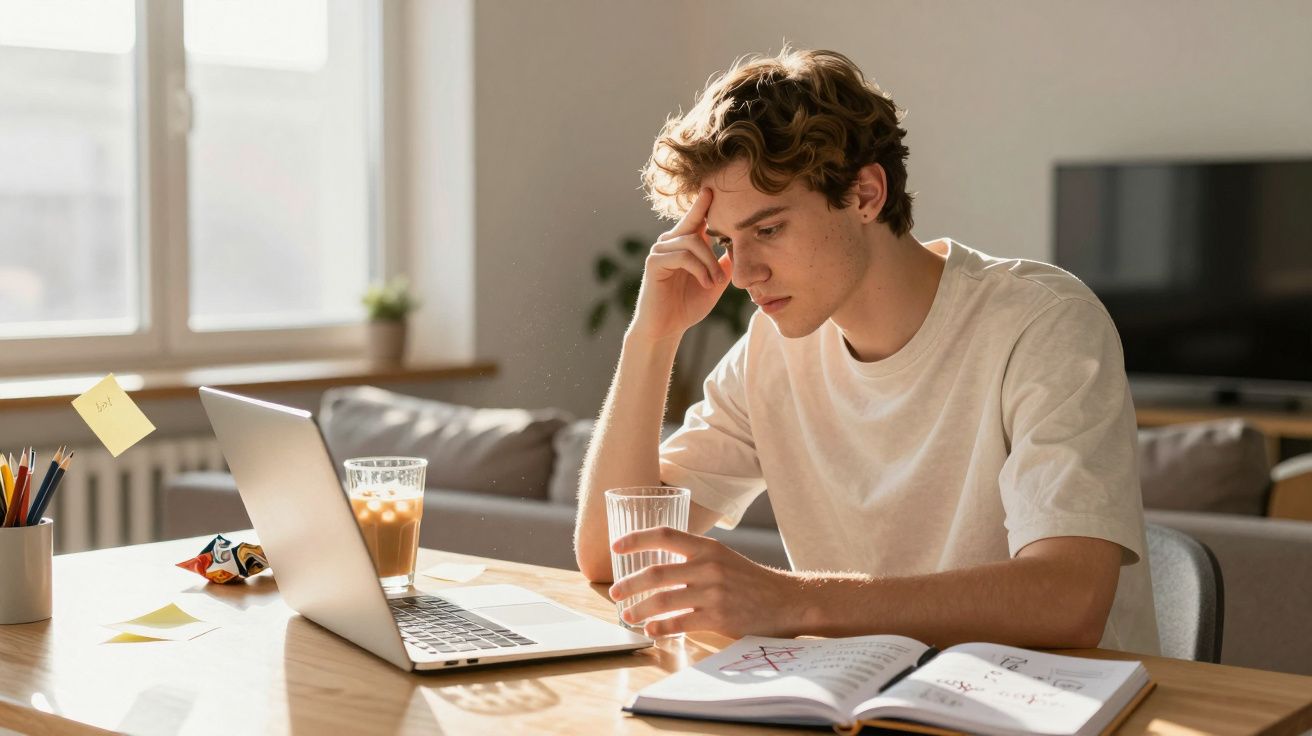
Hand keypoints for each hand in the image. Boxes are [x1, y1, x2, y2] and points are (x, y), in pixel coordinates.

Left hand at [607, 527, 801, 637]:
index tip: (616, 547)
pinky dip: (660, 626)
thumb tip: (657, 566)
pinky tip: (651, 629)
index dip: (636, 539)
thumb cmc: (751, 581)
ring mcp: (713, 592)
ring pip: (662, 600)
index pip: (664, 535)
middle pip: (655, 573)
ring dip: (639, 609)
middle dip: (628, 584)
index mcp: (707, 547)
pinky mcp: (718, 616)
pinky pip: (680, 622)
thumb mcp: (723, 558)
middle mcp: (708, 566)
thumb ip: (694, 558)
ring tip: (628, 614)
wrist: (787, 601)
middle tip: (614, 592)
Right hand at [628, 188, 733, 342]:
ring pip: (692, 241)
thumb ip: (724, 263)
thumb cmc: (688, 306)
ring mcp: (660, 250)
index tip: (715, 188)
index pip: (696, 217)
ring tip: (715, 282)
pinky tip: (705, 284)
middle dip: (716, 242)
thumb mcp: (714, 282)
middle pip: (696, 225)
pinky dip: (699, 269)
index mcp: (683, 243)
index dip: (704, 203)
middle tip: (725, 268)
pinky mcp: (654, 262)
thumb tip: (741, 247)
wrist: (666, 329)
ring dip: (710, 263)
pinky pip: (682, 255)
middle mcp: (669, 242)